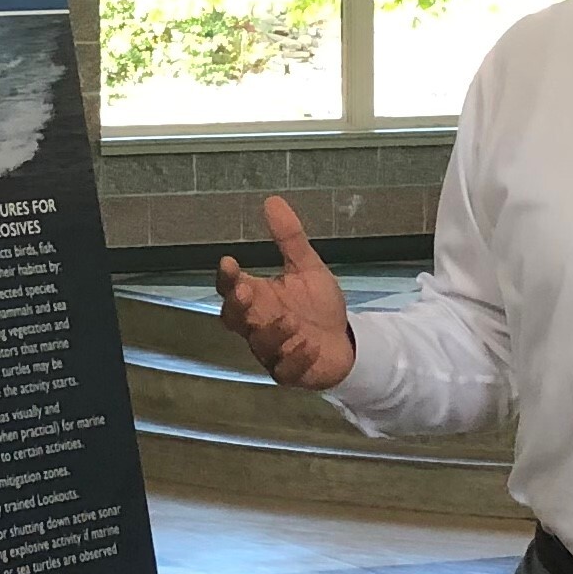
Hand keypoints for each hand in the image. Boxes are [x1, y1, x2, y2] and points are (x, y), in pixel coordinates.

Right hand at [215, 196, 355, 390]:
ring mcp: (271, 351)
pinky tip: (309, 346)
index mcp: (257, 298)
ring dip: (271, 333)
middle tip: (246, 292)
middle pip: (232, 319)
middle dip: (236, 307)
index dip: (226, 278)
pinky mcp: (290, 372)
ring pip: (258, 346)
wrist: (345, 340)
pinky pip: (284, 371)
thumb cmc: (318, 305)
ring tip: (290, 321)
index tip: (230, 262)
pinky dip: (295, 360)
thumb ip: (290, 238)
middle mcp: (258, 324)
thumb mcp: (307, 267)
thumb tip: (272, 201)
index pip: (230, 288)